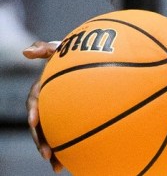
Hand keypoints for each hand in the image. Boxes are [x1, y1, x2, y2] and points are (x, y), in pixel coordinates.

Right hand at [23, 41, 63, 172]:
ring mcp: (58, 114)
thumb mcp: (61, 49)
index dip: (33, 111)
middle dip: (41, 141)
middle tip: (47, 154)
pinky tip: (68, 166)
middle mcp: (48, 105)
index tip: (33, 121)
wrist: (95, 65)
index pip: (35, 102)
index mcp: (44, 90)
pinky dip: (65, 152)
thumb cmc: (74, 56)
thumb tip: (26, 51)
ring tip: (57, 165)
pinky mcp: (69, 122)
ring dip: (52, 151)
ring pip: (51, 136)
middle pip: (40, 127)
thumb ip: (45, 47)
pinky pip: (66, 138)